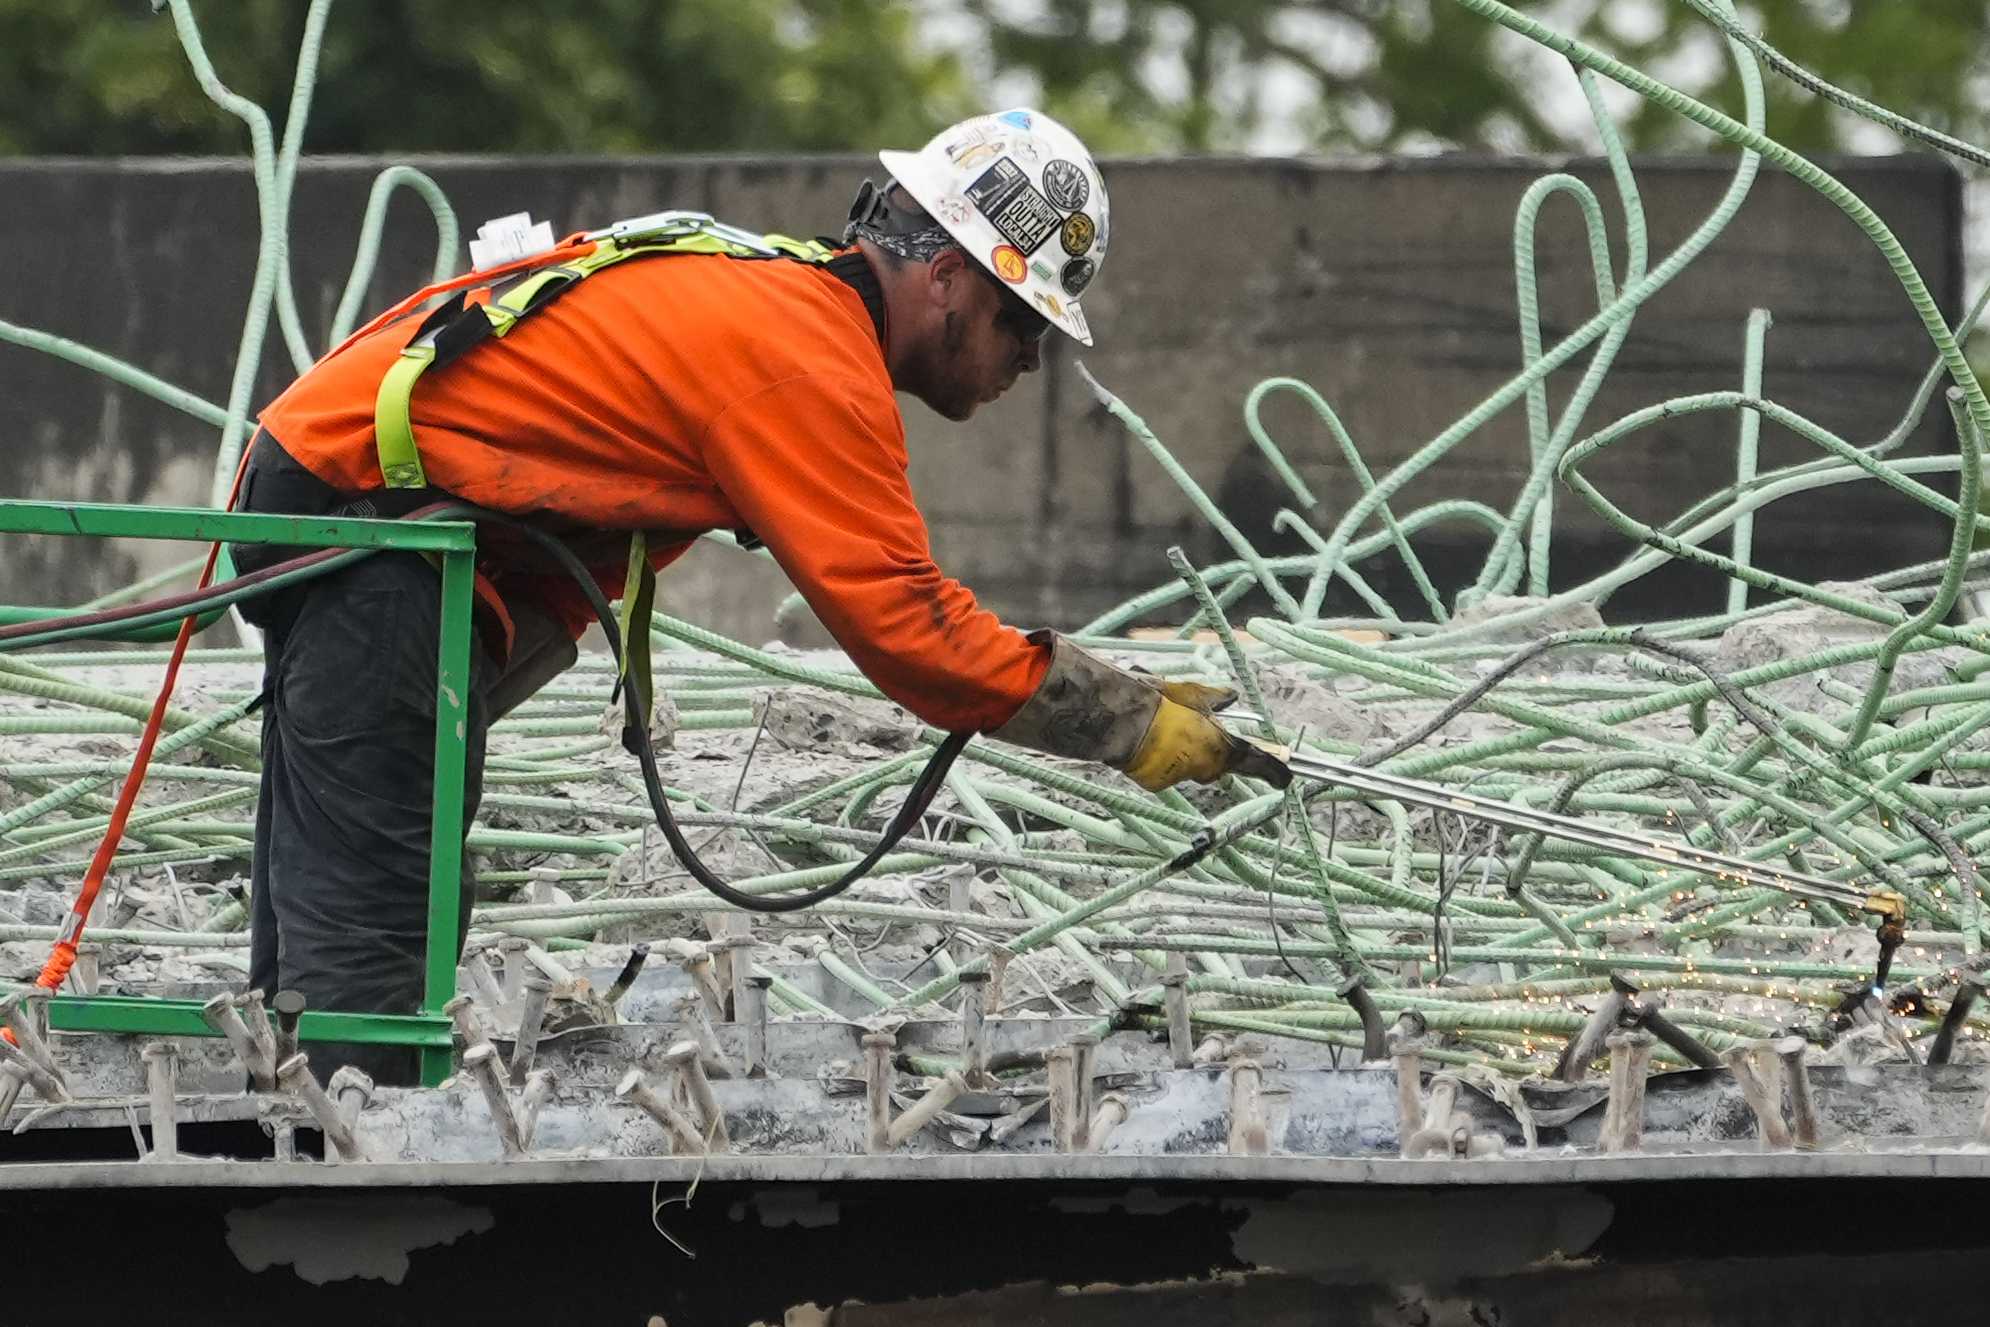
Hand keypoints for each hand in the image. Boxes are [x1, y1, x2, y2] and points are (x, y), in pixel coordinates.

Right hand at [1122, 693, 1291, 790]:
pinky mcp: (1158, 783)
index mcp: (1223, 748)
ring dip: (1187, 752)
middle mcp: (1206, 768)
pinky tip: (1153, 742)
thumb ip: (1217, 698)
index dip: (1273, 771)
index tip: (1287, 779)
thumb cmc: (1165, 705)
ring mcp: (1182, 777)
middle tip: (1203, 731)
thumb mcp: (1196, 694)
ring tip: (1169, 728)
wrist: (1127, 721)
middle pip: (1220, 765)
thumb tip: (1231, 695)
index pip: (1257, 763)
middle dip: (1216, 751)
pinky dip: (1165, 758)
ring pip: (1193, 767)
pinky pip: (1169, 770)